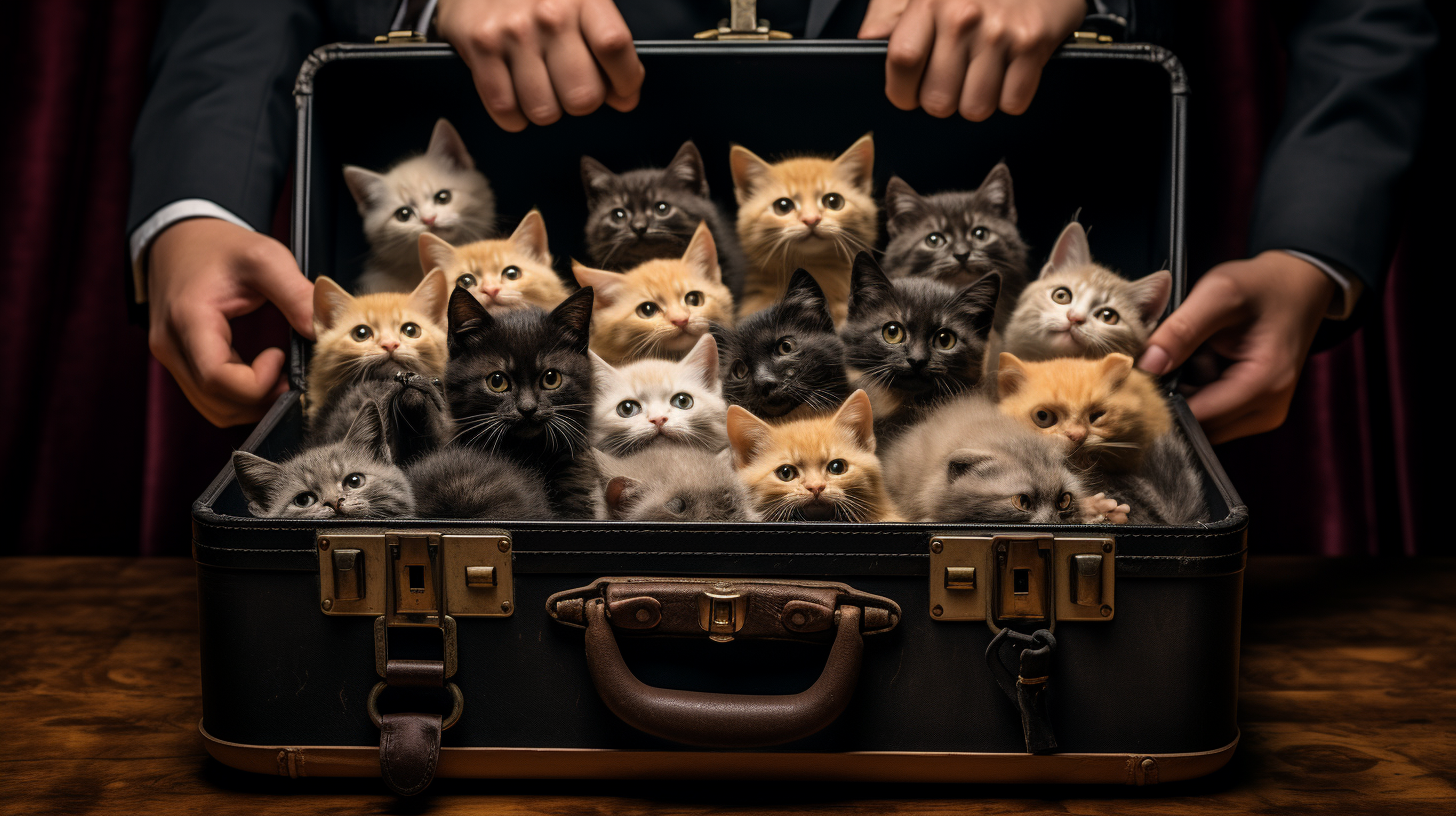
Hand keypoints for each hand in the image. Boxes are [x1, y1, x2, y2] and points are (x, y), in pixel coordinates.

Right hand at [147, 219, 314, 426]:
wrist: (181, 239)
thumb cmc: (220, 247)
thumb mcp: (265, 258)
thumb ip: (297, 294)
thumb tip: (327, 330)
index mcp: (189, 319)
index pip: (217, 378)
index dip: (258, 381)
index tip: (280, 355)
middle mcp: (172, 346)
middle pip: (217, 402)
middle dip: (263, 398)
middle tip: (292, 375)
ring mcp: (172, 358)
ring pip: (214, 409)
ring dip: (253, 403)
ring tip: (279, 374)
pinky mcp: (180, 364)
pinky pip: (210, 399)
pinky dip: (240, 398)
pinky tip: (263, 375)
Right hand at [436, 0, 644, 131]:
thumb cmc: (538, 0)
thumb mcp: (580, 7)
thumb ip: (606, 48)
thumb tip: (624, 99)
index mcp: (583, 0)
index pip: (614, 47)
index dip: (625, 80)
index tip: (621, 89)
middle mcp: (550, 14)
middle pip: (583, 96)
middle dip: (581, 103)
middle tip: (571, 87)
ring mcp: (514, 32)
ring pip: (544, 111)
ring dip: (545, 109)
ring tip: (540, 87)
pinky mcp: (481, 47)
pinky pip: (505, 108)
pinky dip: (513, 115)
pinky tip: (516, 94)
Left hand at [859, 0, 1085, 119]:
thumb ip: (890, 15)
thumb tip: (867, 44)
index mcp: (929, 1)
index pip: (902, 61)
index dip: (901, 90)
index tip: (907, 94)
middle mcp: (962, 16)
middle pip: (938, 99)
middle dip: (942, 102)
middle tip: (950, 83)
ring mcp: (1000, 31)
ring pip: (975, 108)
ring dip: (977, 102)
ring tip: (981, 76)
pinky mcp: (1033, 43)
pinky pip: (1012, 101)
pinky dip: (1011, 96)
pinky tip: (1010, 71)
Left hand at [1137, 252, 1337, 443]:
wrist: (1298, 286)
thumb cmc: (1262, 285)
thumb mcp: (1218, 293)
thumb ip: (1181, 329)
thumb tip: (1146, 366)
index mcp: (1264, 384)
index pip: (1195, 416)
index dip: (1158, 401)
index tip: (1133, 378)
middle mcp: (1266, 410)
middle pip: (1195, 425)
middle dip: (1169, 398)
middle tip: (1159, 359)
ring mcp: (1261, 415)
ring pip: (1199, 423)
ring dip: (1182, 395)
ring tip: (1187, 357)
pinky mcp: (1252, 411)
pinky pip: (1209, 414)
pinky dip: (1194, 393)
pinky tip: (1196, 365)